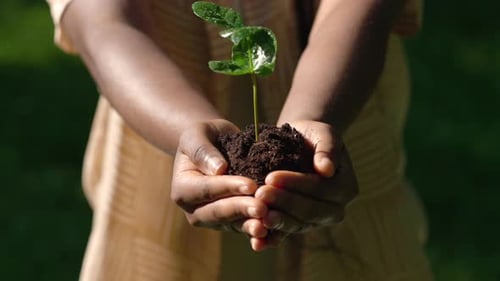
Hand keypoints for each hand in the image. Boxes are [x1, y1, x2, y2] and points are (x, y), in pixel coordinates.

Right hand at [171, 119, 268, 239]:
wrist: (217, 145)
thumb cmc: (205, 136)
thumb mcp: (197, 134)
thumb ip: (203, 150)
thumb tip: (218, 169)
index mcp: (182, 189)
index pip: (206, 189)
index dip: (228, 188)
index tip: (251, 185)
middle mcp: (194, 209)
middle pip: (218, 212)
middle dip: (241, 209)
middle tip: (262, 208)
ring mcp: (214, 219)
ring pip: (233, 224)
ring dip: (251, 224)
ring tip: (268, 223)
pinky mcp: (231, 223)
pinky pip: (245, 227)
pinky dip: (258, 227)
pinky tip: (274, 228)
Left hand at [252, 120, 358, 250]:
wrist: (300, 144)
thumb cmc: (313, 136)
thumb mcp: (323, 134)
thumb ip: (328, 149)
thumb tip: (327, 169)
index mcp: (345, 188)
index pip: (320, 189)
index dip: (296, 184)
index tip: (271, 177)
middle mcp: (334, 209)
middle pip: (309, 211)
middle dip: (283, 203)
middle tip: (260, 194)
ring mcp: (316, 221)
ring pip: (297, 225)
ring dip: (277, 221)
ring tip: (257, 214)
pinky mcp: (299, 226)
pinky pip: (286, 235)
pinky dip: (272, 239)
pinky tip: (257, 242)